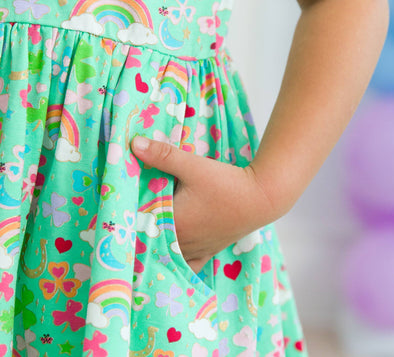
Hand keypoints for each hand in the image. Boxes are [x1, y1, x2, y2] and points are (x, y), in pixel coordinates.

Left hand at [130, 135, 276, 274]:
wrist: (262, 197)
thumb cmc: (226, 182)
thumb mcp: (193, 165)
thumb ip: (162, 155)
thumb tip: (133, 144)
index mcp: (173, 224)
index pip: (140, 226)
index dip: (127, 216)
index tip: (118, 206)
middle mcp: (182, 243)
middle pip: (151, 241)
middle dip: (139, 229)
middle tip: (127, 216)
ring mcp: (196, 250)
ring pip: (167, 254)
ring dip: (156, 243)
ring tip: (145, 231)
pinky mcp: (210, 250)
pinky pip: (187, 263)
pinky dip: (177, 259)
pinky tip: (171, 251)